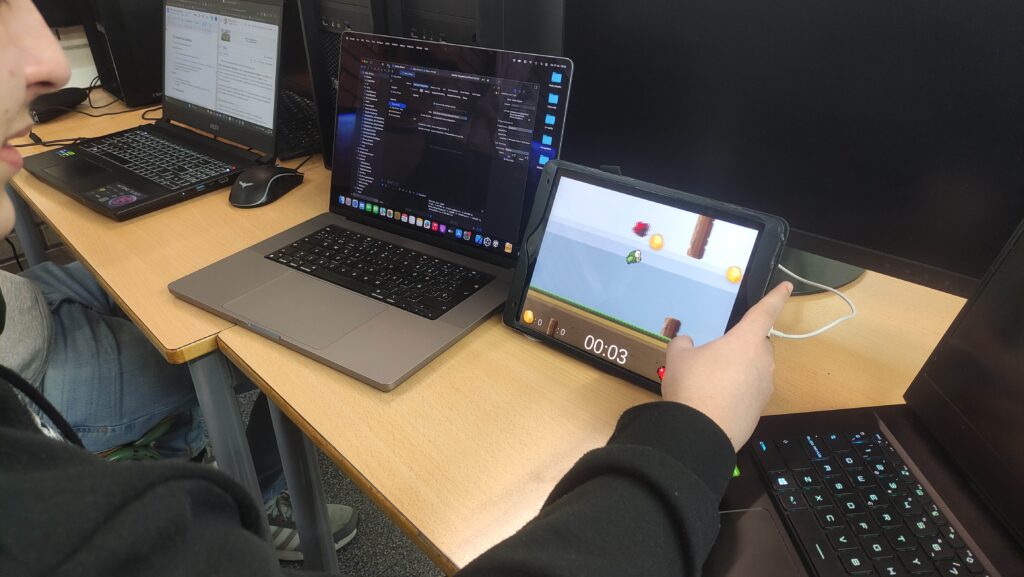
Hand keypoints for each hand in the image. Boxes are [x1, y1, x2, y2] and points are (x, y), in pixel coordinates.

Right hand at [660, 282, 792, 450]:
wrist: (700, 432)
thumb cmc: (692, 386)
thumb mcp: (678, 358)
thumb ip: (683, 344)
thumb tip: (686, 341)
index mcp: (746, 340)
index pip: (765, 312)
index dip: (775, 297)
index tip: (786, 287)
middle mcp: (762, 362)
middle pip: (758, 345)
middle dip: (743, 346)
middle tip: (716, 355)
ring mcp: (764, 388)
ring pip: (754, 370)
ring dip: (739, 371)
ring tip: (710, 382)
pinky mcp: (758, 410)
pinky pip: (749, 393)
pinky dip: (736, 393)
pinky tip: (714, 401)